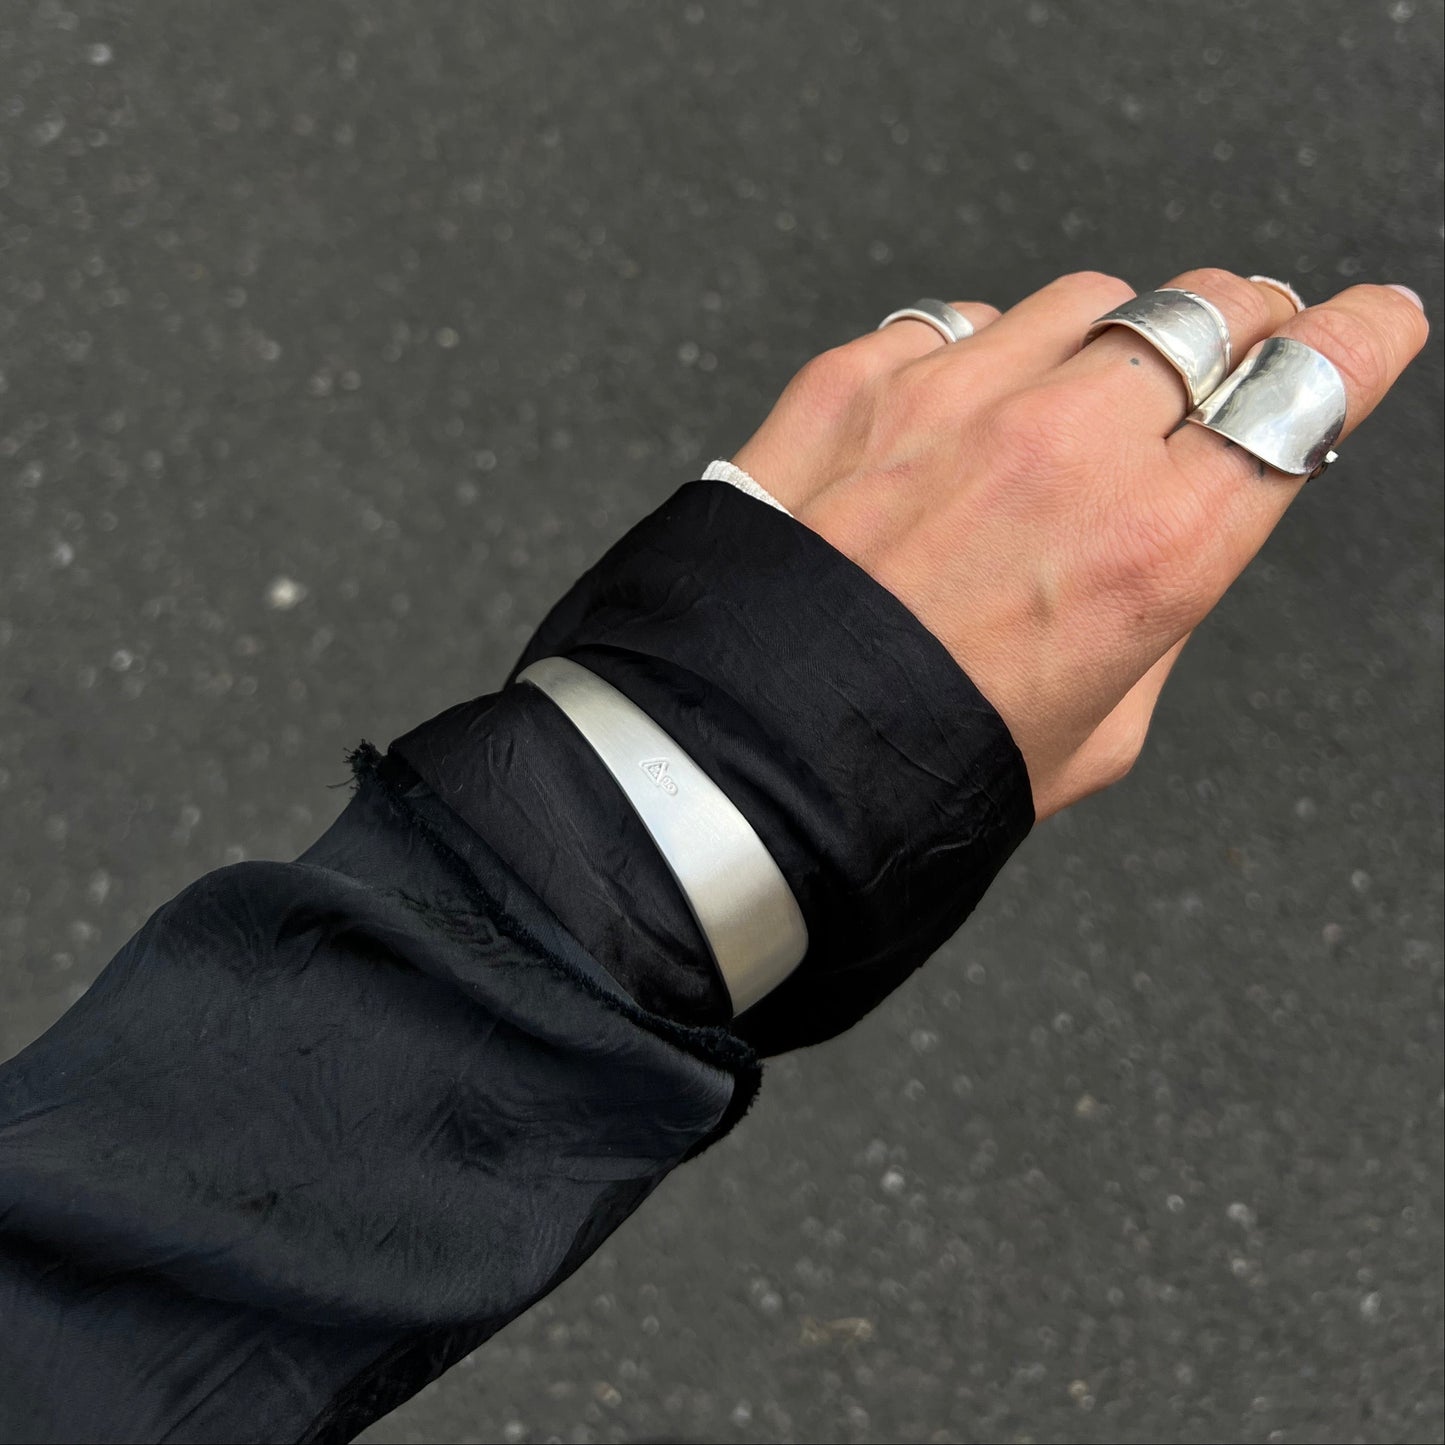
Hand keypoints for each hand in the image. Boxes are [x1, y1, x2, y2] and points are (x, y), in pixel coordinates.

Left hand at [732, 270, 1428, 819]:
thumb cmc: (916, 772)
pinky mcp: (855, 382)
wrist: (748, 766)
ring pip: (1091, 297)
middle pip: (1210, 312)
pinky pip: (957, 320)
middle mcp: (1064, 448)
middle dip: (1245, 326)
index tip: (1369, 328)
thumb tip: (1168, 540)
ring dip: (1115, 334)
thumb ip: (1157, 614)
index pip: (1310, 385)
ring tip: (1088, 389)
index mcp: (1154, 547)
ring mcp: (953, 398)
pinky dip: (983, 352)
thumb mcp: (1098, 733)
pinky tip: (965, 410)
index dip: (1359, 342)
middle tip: (1239, 351)